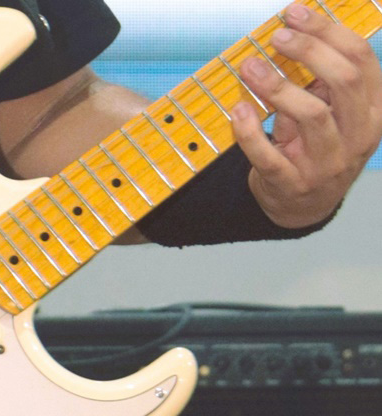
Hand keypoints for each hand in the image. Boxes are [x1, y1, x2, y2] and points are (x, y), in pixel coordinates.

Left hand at [231, 2, 381, 227]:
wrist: (301, 207)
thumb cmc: (313, 150)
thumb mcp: (328, 116)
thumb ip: (320, 84)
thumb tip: (293, 35)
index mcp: (371, 112)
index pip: (362, 61)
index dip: (329, 31)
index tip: (294, 14)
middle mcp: (358, 137)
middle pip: (345, 81)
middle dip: (309, 50)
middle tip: (276, 37)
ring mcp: (327, 165)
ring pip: (312, 116)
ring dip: (277, 86)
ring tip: (249, 67)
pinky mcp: (292, 184)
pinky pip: (269, 155)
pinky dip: (250, 131)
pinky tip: (237, 109)